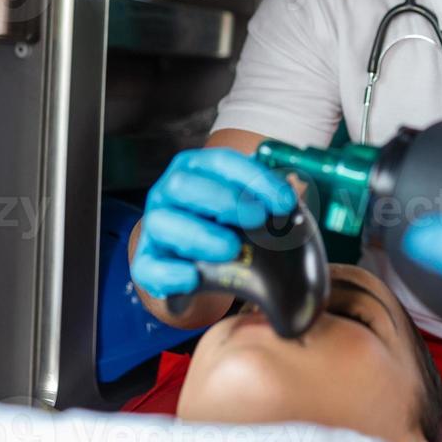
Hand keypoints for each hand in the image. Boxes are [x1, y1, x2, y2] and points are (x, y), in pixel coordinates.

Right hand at [131, 148, 297, 299]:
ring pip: (164, 223)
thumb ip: (268, 202)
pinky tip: (194, 277)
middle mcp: (170, 194)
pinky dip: (172, 273)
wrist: (196, 268)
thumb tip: (295, 203)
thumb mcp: (246, 210)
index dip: (255, 178)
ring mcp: (155, 228)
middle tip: (257, 218)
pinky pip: (150, 267)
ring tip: (232, 249)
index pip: (222, 163)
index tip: (284, 201)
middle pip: (185, 185)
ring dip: (200, 235)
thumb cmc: (226, 228)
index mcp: (196, 171)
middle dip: (224, 200)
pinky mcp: (147, 263)